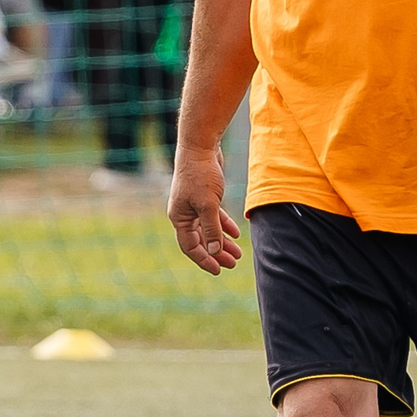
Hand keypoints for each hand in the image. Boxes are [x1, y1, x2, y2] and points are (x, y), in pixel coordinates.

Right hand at [169, 147, 244, 274]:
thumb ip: (212, 229)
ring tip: (237, 253)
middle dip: (216, 253)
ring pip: (209, 229)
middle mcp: (184, 213)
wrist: (200, 146)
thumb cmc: (200, 174)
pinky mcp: (205, 196)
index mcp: (179, 217)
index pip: (190, 246)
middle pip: (200, 240)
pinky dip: (224, 225)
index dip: (204, 259)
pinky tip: (236, 233)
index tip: (218, 270)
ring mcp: (194, 205)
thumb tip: (215, 252)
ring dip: (222, 241)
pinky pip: (214, 216)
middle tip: (232, 264)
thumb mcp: (208, 204)